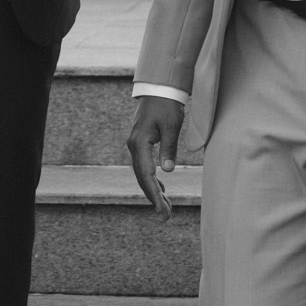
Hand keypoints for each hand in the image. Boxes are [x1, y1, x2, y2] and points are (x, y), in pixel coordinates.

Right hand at [126, 96, 183, 219]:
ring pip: (142, 173)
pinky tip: (161, 188)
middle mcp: (134, 146)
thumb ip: (169, 149)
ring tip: (166, 207)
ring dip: (153, 190)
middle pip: (142, 178)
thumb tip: (167, 171)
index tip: (162, 211)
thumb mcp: (171, 126)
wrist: (159, 88)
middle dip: (154, 198)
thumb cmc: (167, 105)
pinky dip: (152, 179)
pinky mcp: (141, 142)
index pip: (146, 175)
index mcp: (139, 143)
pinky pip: (144, 166)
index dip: (154, 195)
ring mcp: (136, 144)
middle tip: (166, 216)